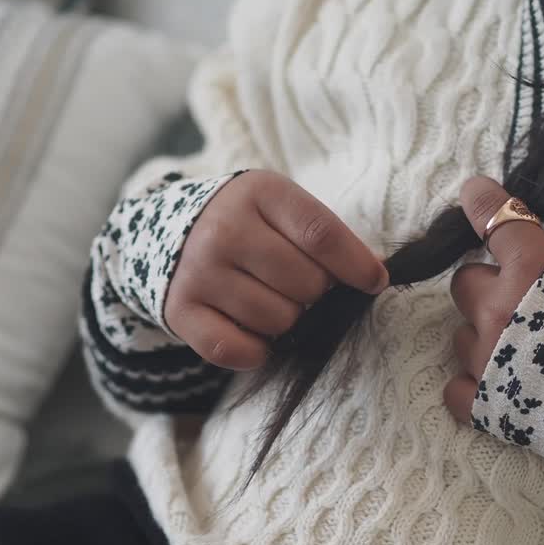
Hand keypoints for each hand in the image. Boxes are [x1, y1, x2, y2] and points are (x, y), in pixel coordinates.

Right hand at [165, 170, 388, 369]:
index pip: (321, 235)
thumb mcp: (282, 209)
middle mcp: (224, 229)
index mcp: (259, 193)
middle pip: (305, 284)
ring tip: (272, 302)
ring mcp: (199, 270)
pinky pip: (235, 350)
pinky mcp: (181, 309)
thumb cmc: (246, 224)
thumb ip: (324, 237)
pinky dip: (256, 352)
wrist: (169, 232)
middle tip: (300, 287)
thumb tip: (373, 276)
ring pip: (277, 320)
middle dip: (316, 294)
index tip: (374, 282)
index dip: (355, 265)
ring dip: (287, 323)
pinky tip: (256, 334)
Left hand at [444, 176, 543, 423]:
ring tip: (521, 358)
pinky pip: (456, 388)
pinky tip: (501, 391)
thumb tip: (542, 271)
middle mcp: (497, 308)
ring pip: (461, 336)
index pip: (497, 219)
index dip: (482, 204)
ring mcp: (484, 357)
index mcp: (534, 271)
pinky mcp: (481, 402)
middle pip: (464, 283)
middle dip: (485, 290)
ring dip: (483, 341)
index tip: (474, 195)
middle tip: (516, 307)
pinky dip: (473, 388)